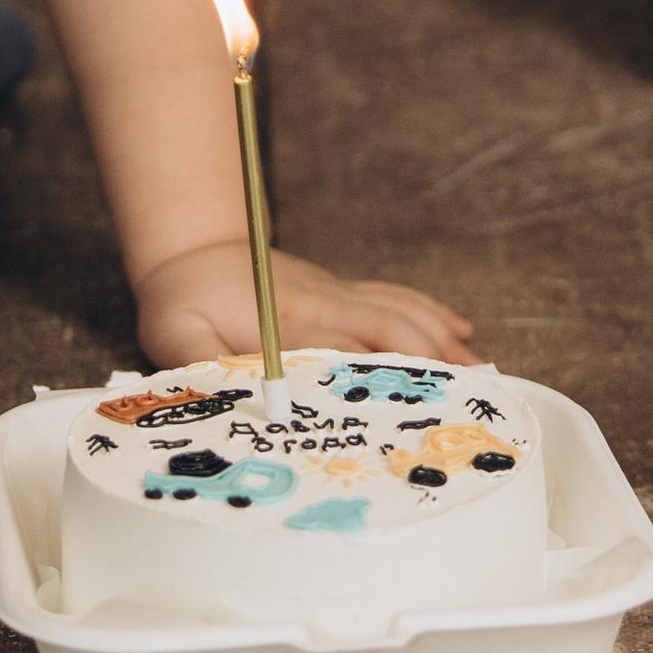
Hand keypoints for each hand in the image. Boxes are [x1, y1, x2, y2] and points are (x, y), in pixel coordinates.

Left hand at [132, 242, 475, 372]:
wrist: (193, 246)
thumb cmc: (183, 298)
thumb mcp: (175, 336)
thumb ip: (203, 367)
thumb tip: (242, 399)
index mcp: (284, 317)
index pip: (339, 349)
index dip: (371, 377)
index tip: (407, 407)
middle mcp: (322, 301)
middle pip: (386, 325)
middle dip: (426, 358)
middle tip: (462, 396)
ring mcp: (336, 293)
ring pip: (399, 309)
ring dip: (439, 338)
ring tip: (477, 372)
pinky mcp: (341, 291)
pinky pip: (393, 296)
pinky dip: (431, 312)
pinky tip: (459, 331)